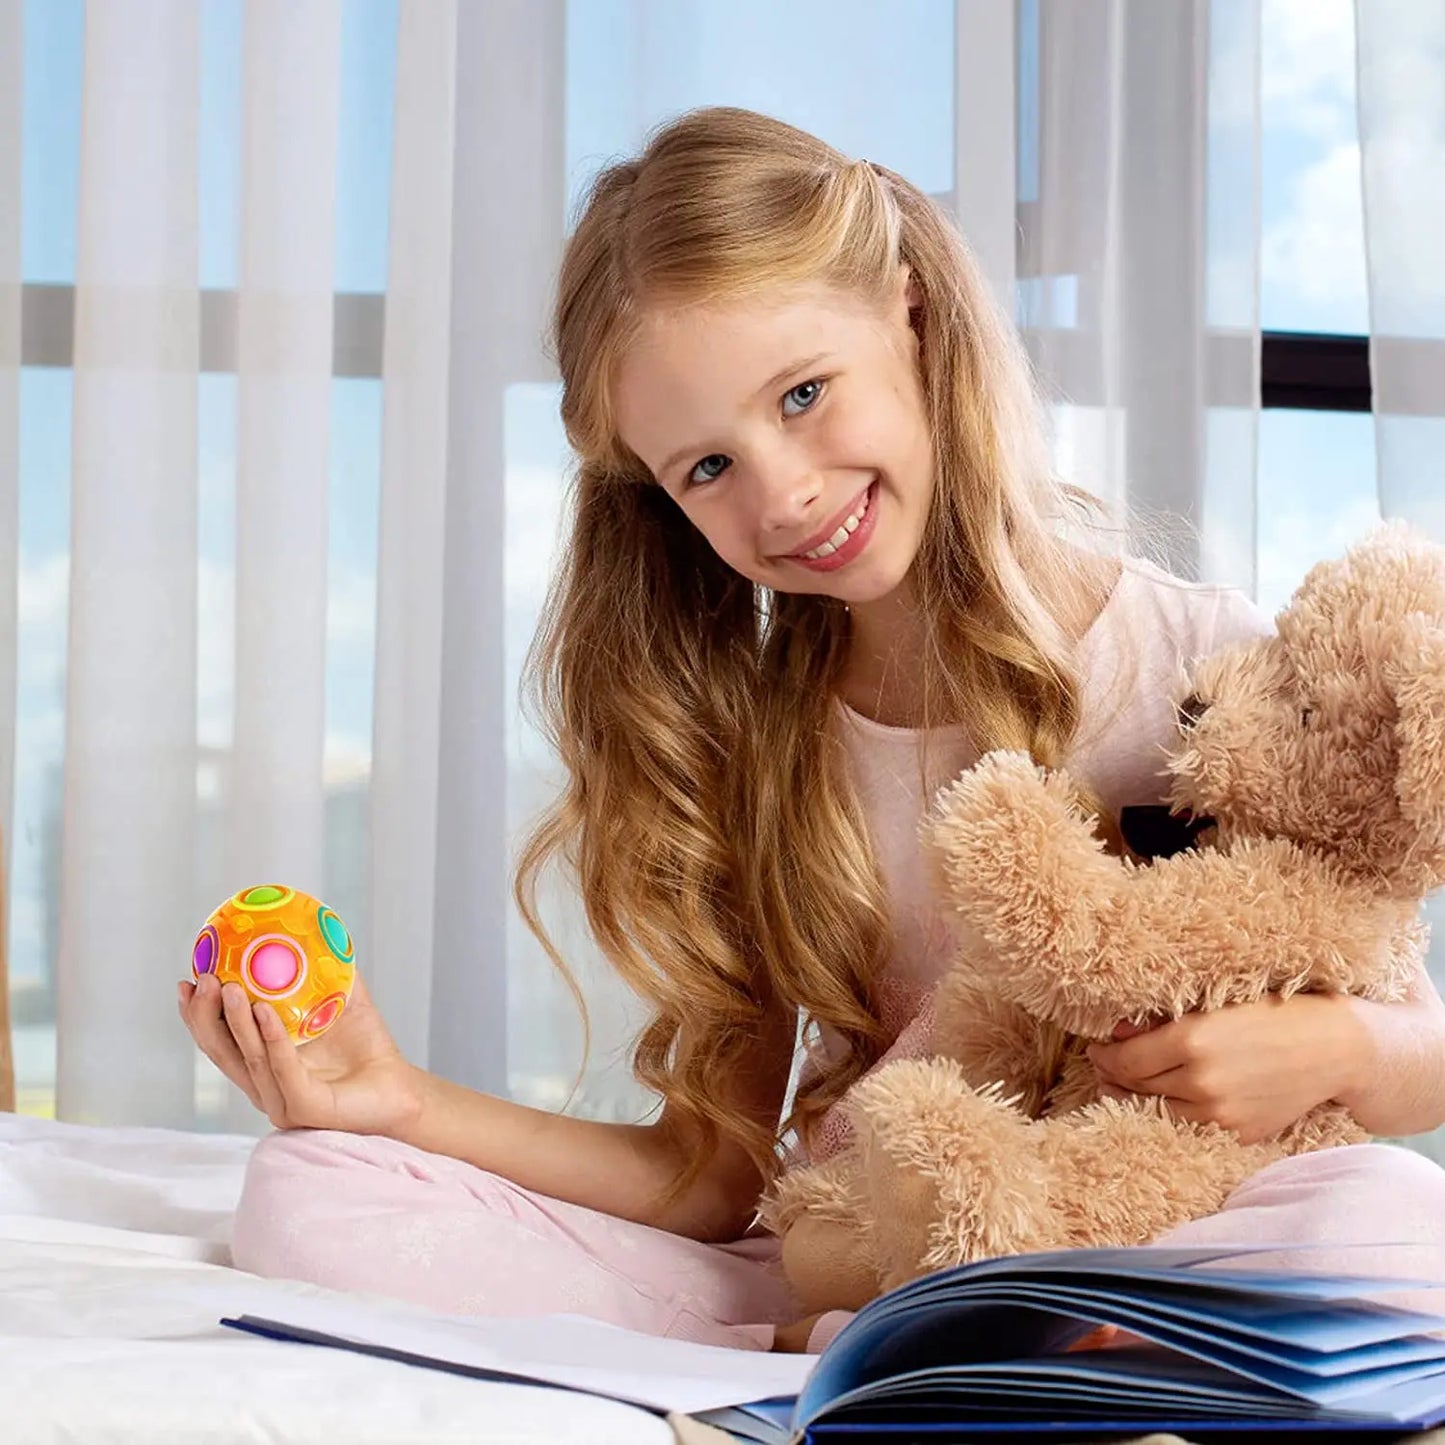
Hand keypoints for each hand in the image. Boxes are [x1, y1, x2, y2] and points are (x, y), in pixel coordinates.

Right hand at [178, 970, 424, 1135]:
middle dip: (205, 1017)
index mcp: (264, 1064)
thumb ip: (327, 970)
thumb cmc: (369, 1047)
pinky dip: (272, 1039)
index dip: (197, 1016)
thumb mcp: (343, 1001)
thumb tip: (316, 925)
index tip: (186, 982)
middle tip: (203, 980)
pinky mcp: (305, 1109)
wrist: (401, 1087)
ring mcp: (282, 1102)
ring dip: (235, 1021)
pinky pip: (283, 1070)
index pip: (220, 1042)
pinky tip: (264, 1011)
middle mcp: (265, 1086)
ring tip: (228, 987)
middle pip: (223, 1052)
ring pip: (250, 1058)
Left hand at [1086, 994, 1366, 1143]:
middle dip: (1113, 1076)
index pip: (1125, 1060)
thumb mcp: (1214, 1005)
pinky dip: (1166, 1117)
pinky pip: (1188, 1129)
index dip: (1105, 1056)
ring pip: (1156, 1112)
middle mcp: (1202, 1081)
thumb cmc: (1273, 1014)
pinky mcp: (1238, 1133)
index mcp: (1192, 1040)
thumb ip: (1163, 1020)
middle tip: (1103, 1065)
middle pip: (1136, 1086)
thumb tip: (1117, 1031)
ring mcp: (1221, 1113)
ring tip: (1120, 1088)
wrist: (1334, 1048)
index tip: (1096, 1048)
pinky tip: (1157, 1105)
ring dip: (1133, 1100)